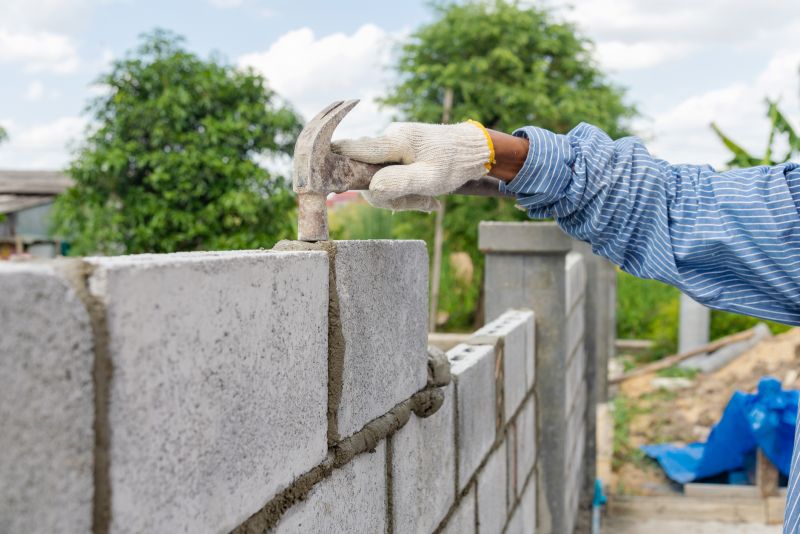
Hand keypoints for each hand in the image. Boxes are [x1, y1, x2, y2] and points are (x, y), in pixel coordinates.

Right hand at [331, 121, 492, 210]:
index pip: (352, 148)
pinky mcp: (397, 150)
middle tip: (420, 204)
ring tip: (428, 202)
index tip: (313, 172)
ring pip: (377, 175)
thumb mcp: (431, 179)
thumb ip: (400, 184)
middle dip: (384, 194)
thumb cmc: (454, 163)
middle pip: (365, 171)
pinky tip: (425, 196)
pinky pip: (388, 173)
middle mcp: (389, 137)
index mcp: (394, 140)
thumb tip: (371, 189)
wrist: (474, 149)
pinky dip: (402, 188)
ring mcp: (392, 143)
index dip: (331, 161)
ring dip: (397, 194)